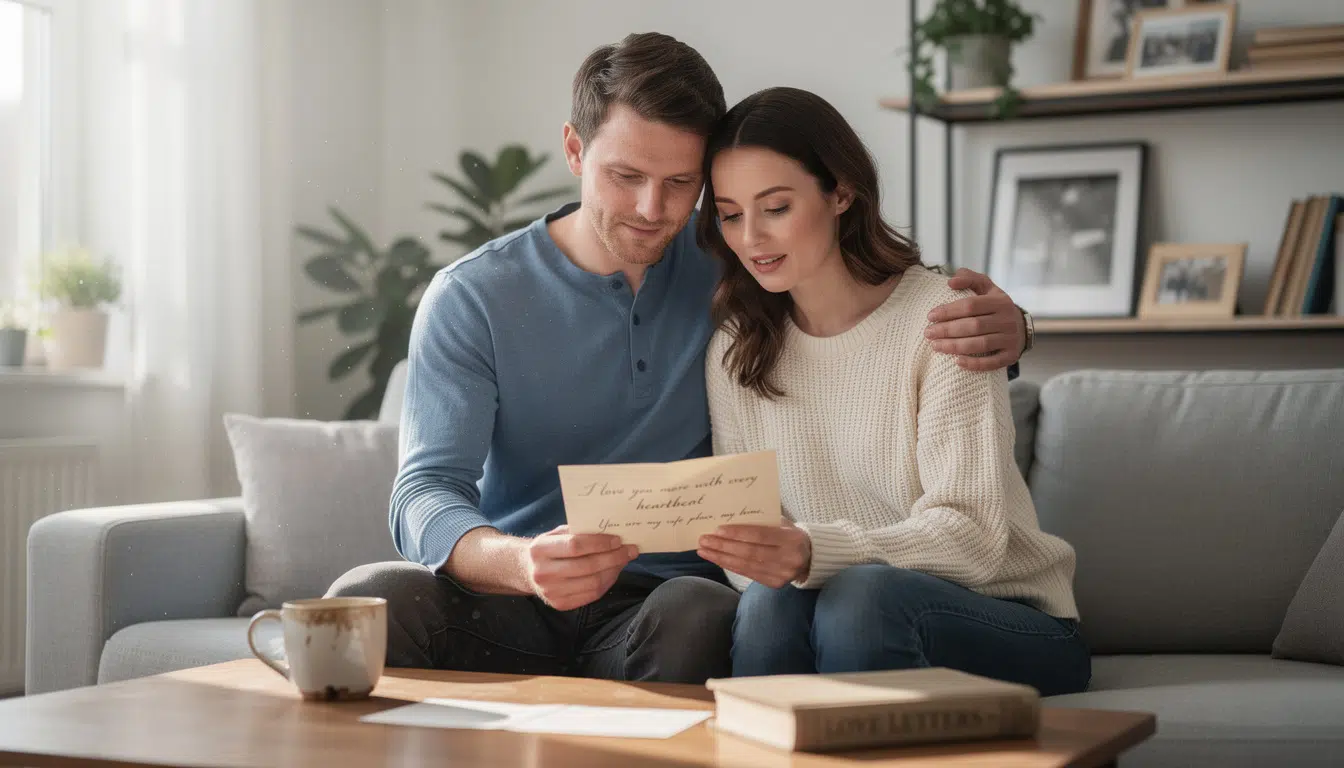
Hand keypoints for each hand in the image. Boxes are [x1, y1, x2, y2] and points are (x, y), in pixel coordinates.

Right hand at [521, 525, 637, 610]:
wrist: (527, 571)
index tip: (618, 539)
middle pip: (587, 566)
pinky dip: (607, 583)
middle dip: (613, 557)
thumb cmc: (549, 548)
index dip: (600, 543)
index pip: (575, 545)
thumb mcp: (556, 534)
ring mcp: (550, 592)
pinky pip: (591, 595)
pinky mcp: (560, 605)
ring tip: (624, 560)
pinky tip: (613, 572)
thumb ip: (578, 532)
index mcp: (539, 549)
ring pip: (592, 583)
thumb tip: (610, 531)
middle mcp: (543, 573)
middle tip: (630, 550)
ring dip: (614, 570)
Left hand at [698, 522, 811, 588]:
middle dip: (723, 546)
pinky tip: (717, 559)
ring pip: (746, 565)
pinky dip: (730, 566)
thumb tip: (730, 517)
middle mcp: (788, 559)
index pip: (760, 536)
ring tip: (704, 550)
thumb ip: (762, 520)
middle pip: (750, 552)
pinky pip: (748, 574)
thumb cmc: (790, 534)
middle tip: (704, 540)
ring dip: (721, 558)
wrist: (811, 557)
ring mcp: (782, 574)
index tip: (717, 530)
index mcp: (792, 539)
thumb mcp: (782, 523)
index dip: (738, 534)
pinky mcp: (775, 584)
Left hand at [924, 268, 1026, 371]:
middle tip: (928, 333)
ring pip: (981, 344)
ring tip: (935, 346)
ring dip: (955, 346)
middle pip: (974, 326)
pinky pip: (992, 363)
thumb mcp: (986, 288)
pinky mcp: (1011, 356)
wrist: (1021, 327)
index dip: (949, 311)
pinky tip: (956, 362)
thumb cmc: (995, 306)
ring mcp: (1011, 339)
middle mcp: (1007, 320)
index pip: (971, 305)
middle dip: (947, 330)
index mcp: (1000, 301)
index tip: (930, 316)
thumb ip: (969, 279)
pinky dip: (974, 364)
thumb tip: (950, 282)